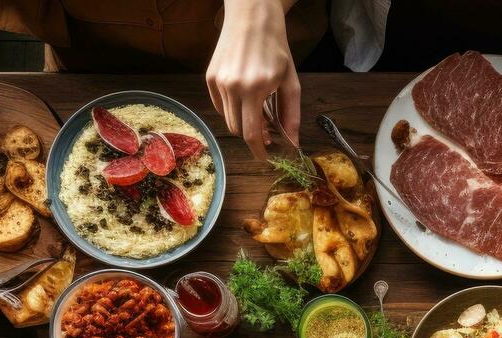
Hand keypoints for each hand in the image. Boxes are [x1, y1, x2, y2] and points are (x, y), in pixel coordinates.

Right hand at [206, 0, 299, 159]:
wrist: (252, 16)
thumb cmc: (275, 47)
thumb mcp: (291, 81)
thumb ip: (291, 114)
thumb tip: (293, 143)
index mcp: (254, 88)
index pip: (251, 133)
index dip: (258, 150)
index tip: (266, 157)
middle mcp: (232, 86)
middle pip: (238, 130)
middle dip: (253, 137)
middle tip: (268, 134)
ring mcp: (218, 81)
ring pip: (228, 119)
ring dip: (243, 123)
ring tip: (258, 113)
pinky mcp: (209, 77)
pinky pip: (220, 105)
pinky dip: (233, 110)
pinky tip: (246, 99)